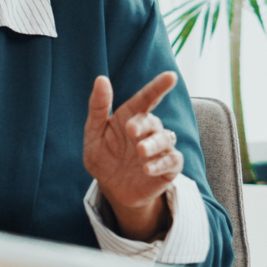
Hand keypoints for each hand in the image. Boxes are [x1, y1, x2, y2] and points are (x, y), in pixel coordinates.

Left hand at [82, 71, 181, 240]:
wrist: (112, 190)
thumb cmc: (103, 157)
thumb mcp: (94, 133)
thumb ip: (98, 107)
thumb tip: (101, 78)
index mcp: (132, 117)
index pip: (147, 97)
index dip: (159, 86)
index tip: (171, 76)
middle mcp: (149, 130)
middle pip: (153, 121)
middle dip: (144, 124)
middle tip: (130, 131)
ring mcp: (160, 149)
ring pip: (166, 139)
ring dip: (154, 144)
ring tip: (140, 151)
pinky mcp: (168, 167)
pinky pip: (172, 161)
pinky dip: (161, 163)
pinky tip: (147, 169)